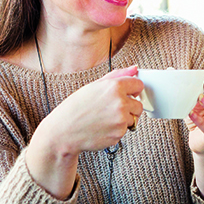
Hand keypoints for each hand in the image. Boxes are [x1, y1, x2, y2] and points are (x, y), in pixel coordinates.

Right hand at [25, 65, 142, 198]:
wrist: (64, 131)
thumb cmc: (76, 107)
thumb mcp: (94, 86)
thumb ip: (117, 75)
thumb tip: (134, 69)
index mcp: (114, 87)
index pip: (139, 85)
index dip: (134, 90)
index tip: (128, 94)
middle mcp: (120, 103)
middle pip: (139, 105)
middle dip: (130, 108)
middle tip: (112, 110)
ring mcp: (120, 120)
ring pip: (133, 119)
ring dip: (124, 120)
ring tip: (105, 119)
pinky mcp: (119, 134)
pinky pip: (125, 131)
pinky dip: (116, 131)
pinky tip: (103, 128)